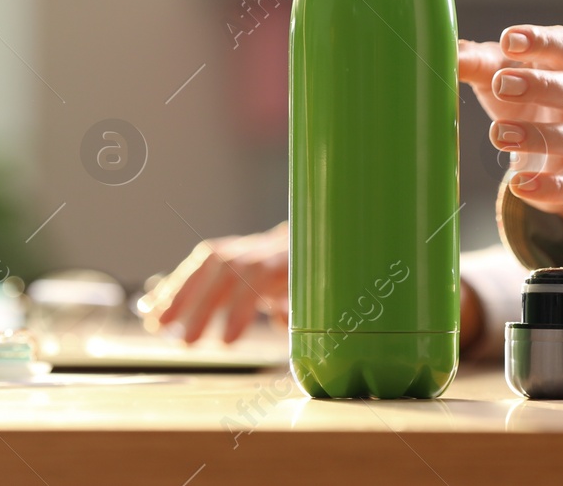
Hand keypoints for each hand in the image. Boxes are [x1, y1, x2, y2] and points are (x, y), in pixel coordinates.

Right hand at [140, 221, 489, 349]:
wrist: (358, 218)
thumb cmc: (372, 256)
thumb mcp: (376, 270)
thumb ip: (377, 288)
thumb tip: (410, 293)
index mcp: (307, 250)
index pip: (264, 272)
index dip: (242, 304)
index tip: (231, 342)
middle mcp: (277, 244)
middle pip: (228, 266)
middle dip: (200, 304)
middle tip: (187, 344)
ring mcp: (258, 246)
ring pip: (209, 263)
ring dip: (181, 296)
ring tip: (160, 330)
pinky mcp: (246, 255)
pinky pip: (203, 266)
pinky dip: (176, 287)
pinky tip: (152, 311)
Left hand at [458, 24, 562, 236]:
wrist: (554, 144)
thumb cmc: (523, 95)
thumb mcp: (499, 73)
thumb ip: (474, 62)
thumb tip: (440, 51)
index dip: (541, 40)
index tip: (508, 40)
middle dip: (537, 86)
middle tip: (500, 84)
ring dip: (538, 135)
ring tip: (498, 134)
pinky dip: (549, 187)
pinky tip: (519, 185)